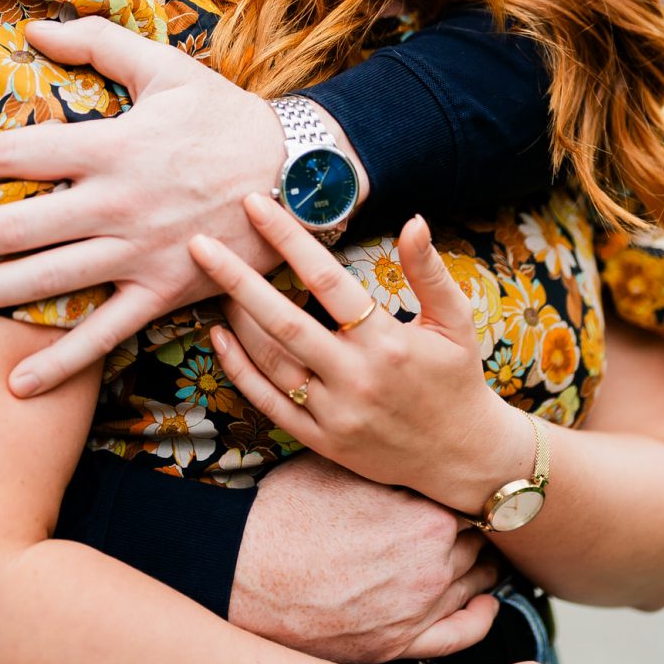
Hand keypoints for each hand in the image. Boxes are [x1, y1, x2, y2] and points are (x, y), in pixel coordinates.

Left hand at [0, 19, 356, 396]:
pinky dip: (61, 362)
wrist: (300, 175)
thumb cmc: (228, 117)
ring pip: (46, 280)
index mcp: (112, 146)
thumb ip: (99, 43)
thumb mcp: (167, 67)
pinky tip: (18, 383)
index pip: (19, 155)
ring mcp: (136, 254)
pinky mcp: (162, 293)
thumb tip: (36, 26)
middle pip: (16, 226)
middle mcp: (114, 204)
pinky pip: (104, 334)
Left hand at [194, 195, 527, 514]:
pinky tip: (219, 335)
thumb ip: (429, 271)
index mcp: (386, 343)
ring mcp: (334, 413)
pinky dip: (238, 369)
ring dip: (235, 318)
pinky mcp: (321, 440)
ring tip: (211, 280)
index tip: (255, 206)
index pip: (325, 280)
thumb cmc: (457, 379)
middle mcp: (355, 378)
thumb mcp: (456, 321)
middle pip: (282, 321)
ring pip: (269, 361)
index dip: (287, 240)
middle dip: (236, 279)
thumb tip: (412, 219)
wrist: (464, 457)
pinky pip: (267, 402)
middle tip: (199, 244)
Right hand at [228, 451, 503, 663]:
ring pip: (476, 582)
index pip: (468, 498)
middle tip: (459, 516)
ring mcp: (420, 610)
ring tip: (473, 554)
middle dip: (470, 527)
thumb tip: (412, 452)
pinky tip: (485, 602)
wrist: (243, 571)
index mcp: (426, 516)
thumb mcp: (337, 466)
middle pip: (477, 540)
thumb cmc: (284, 513)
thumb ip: (387, 465)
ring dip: (478, 566)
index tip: (450, 486)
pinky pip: (463, 635)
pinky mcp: (400, 645)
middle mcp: (434, 565)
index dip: (458, 490)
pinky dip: (483, 616)